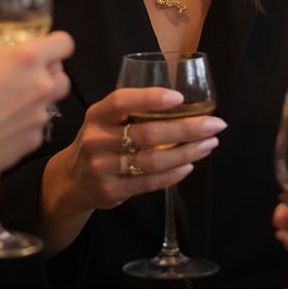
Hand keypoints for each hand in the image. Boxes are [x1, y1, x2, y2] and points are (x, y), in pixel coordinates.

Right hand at [0, 31, 73, 194]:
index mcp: (26, 59)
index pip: (64, 43)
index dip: (55, 43)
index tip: (43, 47)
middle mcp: (41, 85)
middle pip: (62, 73)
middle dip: (49, 71)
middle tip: (25, 74)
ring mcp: (40, 115)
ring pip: (52, 100)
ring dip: (39, 97)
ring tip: (13, 100)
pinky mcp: (34, 140)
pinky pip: (38, 125)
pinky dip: (27, 122)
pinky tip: (4, 125)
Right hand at [51, 86, 225, 212]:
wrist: (72, 179)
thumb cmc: (100, 140)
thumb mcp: (105, 119)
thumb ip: (132, 111)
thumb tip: (182, 102)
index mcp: (97, 115)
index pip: (120, 102)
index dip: (149, 98)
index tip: (179, 97)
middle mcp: (96, 140)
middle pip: (146, 134)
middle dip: (186, 129)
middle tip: (215, 124)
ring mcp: (102, 167)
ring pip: (152, 161)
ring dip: (187, 153)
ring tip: (209, 144)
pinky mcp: (111, 191)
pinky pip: (149, 182)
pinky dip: (173, 174)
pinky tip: (190, 164)